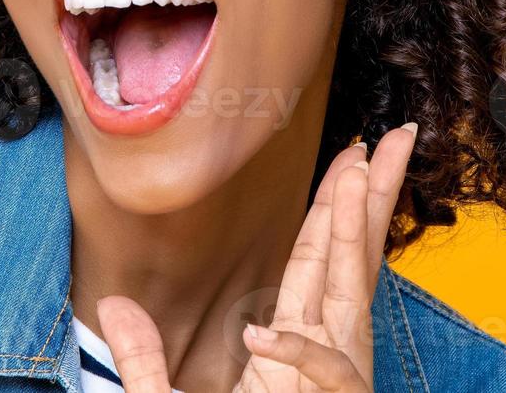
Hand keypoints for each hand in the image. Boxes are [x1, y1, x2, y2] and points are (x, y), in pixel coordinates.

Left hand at [96, 122, 417, 391]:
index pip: (316, 265)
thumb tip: (111, 308)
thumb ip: (144, 363)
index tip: (350, 158)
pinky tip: (263, 334)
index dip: (333, 210)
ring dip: (355, 238)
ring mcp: (329, 390)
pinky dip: (295, 356)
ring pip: (350, 302)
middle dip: (371, 199)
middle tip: (394, 137)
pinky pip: (322, 379)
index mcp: (289, 353)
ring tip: (361, 176)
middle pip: (351, 265)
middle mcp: (320, 361)